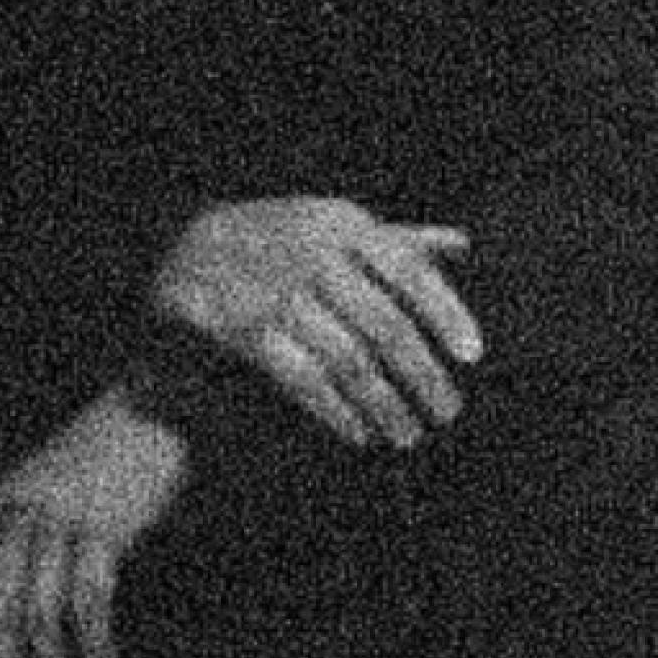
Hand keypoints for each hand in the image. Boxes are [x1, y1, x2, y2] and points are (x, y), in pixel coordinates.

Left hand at [0, 395, 190, 657]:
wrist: (161, 405)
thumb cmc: (116, 449)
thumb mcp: (59, 481)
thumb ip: (37, 526)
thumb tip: (31, 596)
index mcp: (8, 500)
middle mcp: (25, 511)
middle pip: (2, 606)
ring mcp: (63, 520)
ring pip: (43, 612)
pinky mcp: (104, 529)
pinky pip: (89, 602)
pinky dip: (95, 645)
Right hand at [151, 196, 480, 448]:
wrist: (183, 257)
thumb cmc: (275, 246)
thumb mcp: (331, 229)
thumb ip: (395, 241)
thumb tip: (462, 244)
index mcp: (340, 223)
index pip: (409, 269)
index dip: (447, 314)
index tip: (474, 357)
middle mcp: (310, 251)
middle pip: (384, 324)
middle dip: (422, 375)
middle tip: (447, 412)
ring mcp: (275, 289)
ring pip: (348, 358)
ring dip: (384, 403)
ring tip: (407, 433)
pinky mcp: (243, 328)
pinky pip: (303, 378)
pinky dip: (336, 410)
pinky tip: (359, 434)